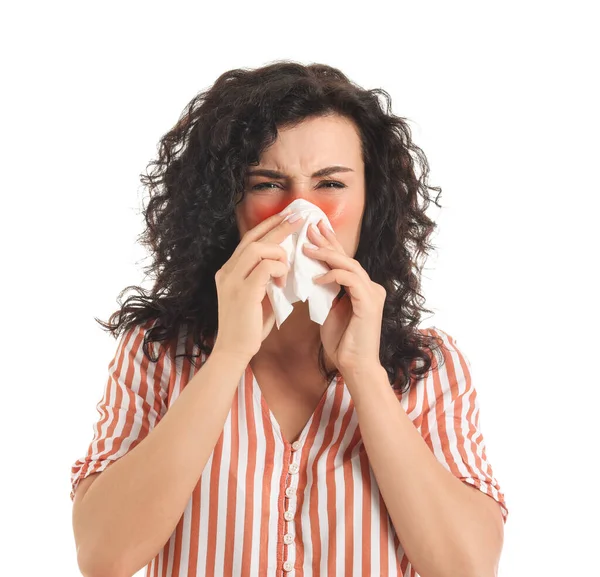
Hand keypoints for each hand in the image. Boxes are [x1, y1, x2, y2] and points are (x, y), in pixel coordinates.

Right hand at [213, 209, 305, 360]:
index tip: (286, 217)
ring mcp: (233, 280)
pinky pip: (266, 267)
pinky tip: (283, 282)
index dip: (268, 226)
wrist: (234, 350)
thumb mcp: (256, 296)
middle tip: (299, 219)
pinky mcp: (243, 292)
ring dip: (279, 254)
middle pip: (254, 238)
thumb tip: (285, 263)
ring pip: (258, 249)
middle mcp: (227, 271)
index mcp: (228, 270)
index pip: (248, 239)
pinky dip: (279, 270)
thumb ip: (265, 278)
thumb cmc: (248, 326)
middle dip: (278, 226)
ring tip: (288, 266)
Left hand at [303, 219, 386, 373]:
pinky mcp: (370, 301)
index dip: (329, 244)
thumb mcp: (329, 309)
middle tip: (310, 227)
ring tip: (307, 247)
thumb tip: (311, 274)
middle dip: (327, 241)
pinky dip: (332, 276)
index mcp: (361, 288)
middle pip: (347, 257)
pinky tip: (316, 278)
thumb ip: (326, 291)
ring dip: (326, 254)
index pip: (343, 261)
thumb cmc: (342, 342)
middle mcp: (370, 286)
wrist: (354, 365)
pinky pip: (349, 280)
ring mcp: (372, 293)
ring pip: (349, 265)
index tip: (312, 231)